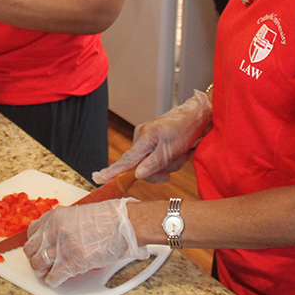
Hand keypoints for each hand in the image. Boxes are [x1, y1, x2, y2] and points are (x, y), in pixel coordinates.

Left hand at [24, 198, 148, 287]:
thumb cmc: (107, 218)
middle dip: (35, 258)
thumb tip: (53, 237)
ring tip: (49, 272)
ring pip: (38, 265)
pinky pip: (53, 277)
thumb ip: (62, 224)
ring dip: (43, 271)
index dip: (34, 243)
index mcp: (55, 217)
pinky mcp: (72, 263)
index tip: (38, 248)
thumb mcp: (77, 214)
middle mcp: (55, 231)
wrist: (123, 224)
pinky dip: (53, 280)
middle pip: (31, 250)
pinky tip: (58, 279)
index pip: (32, 232)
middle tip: (42, 262)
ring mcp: (62, 247)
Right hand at [93, 89, 211, 183]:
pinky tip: (179, 152)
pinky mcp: (154, 140)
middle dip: (159, 170)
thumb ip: (154, 163)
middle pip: (141, 166)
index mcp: (144, 138)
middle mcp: (141, 137)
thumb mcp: (172, 149)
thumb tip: (138, 175)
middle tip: (173, 167)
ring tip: (180, 154)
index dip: (113, 171)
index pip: (127, 160)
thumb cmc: (185, 130)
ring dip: (168, 164)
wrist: (197, 116)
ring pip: (152, 163)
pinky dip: (168, 159)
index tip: (98, 178)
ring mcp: (147, 138)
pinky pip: (157, 157)